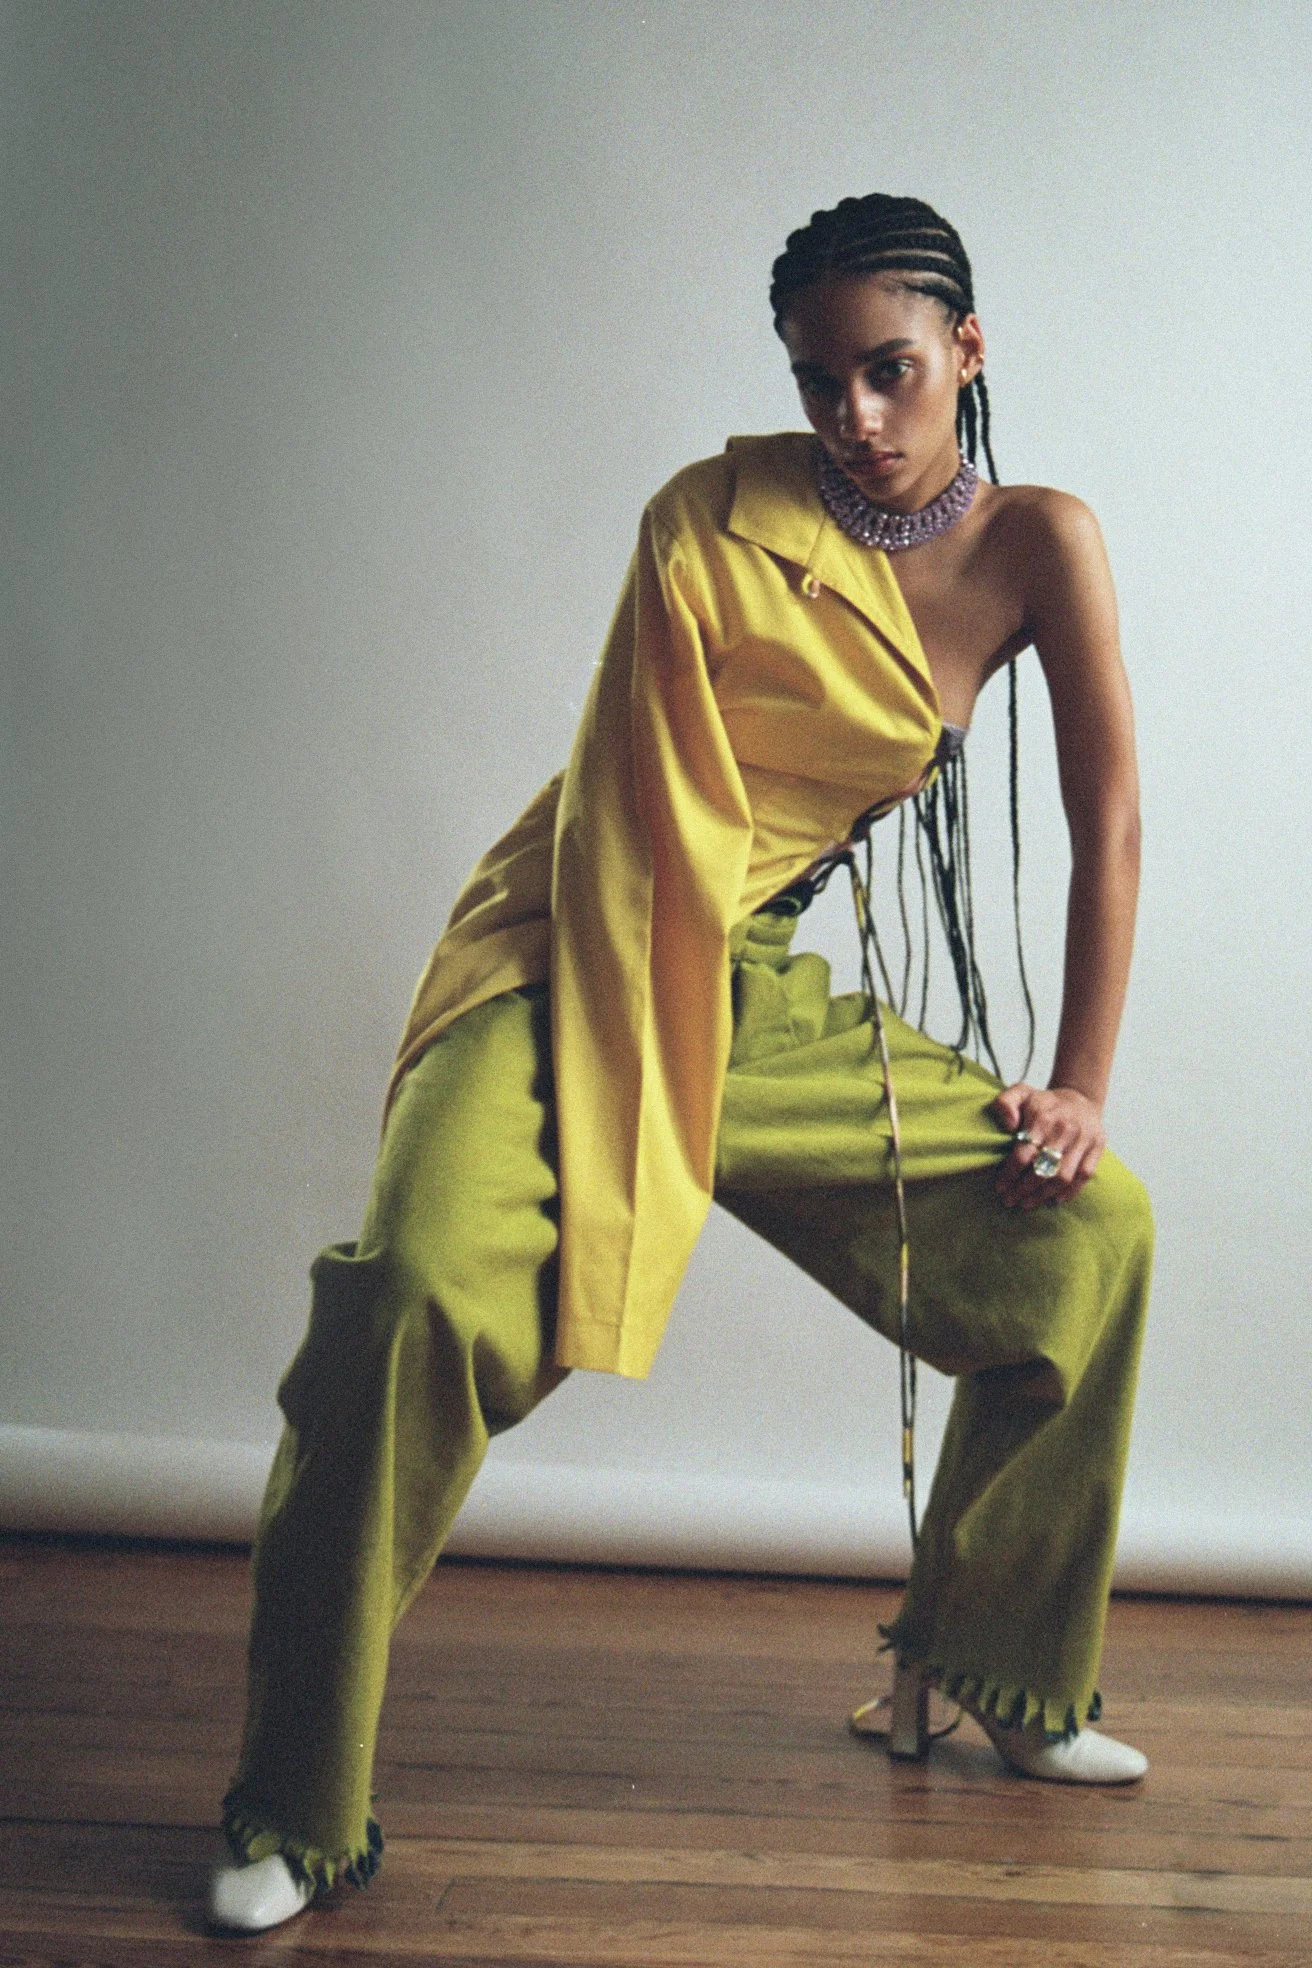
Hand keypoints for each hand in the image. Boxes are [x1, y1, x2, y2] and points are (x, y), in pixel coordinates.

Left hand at [991, 1083, 1105, 1208]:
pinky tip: (1053, 1200)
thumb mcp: (1020, 1093)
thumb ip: (1005, 1103)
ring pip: (1062, 1177)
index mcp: (1043, 1116)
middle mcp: (1064, 1129)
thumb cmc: (1043, 1102)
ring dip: (1042, 1195)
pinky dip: (1069, 1192)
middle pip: (1042, 1169)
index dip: (1010, 1174)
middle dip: (1023, 1189)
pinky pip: (1084, 1175)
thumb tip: (1008, 1125)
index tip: (1000, 1187)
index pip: (1024, 1154)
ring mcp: (1083, 1139)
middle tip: (1010, 1200)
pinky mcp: (1097, 1147)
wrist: (1080, 1098)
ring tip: (1026, 1203)